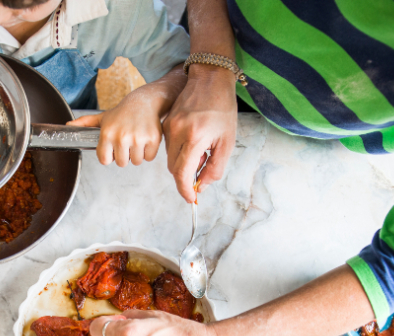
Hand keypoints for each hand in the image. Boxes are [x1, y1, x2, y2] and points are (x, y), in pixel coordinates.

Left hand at [67, 93, 161, 166]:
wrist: (144, 102)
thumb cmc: (121, 113)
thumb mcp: (102, 117)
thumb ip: (85, 123)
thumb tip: (67, 125)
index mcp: (107, 134)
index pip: (105, 160)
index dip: (110, 156)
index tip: (114, 148)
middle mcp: (121, 137)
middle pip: (122, 163)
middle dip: (124, 156)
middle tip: (127, 142)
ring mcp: (138, 139)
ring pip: (136, 162)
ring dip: (137, 154)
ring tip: (136, 140)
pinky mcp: (153, 139)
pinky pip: (149, 158)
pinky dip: (149, 152)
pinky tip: (146, 139)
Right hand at [162, 65, 236, 202]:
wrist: (210, 78)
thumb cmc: (223, 108)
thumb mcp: (227, 142)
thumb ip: (215, 167)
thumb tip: (202, 185)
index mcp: (195, 139)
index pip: (182, 174)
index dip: (185, 190)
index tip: (191, 198)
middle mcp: (177, 133)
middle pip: (174, 168)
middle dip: (186, 176)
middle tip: (203, 170)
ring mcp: (169, 127)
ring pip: (171, 157)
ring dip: (184, 162)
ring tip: (202, 150)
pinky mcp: (166, 122)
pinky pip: (169, 145)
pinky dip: (180, 151)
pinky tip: (194, 140)